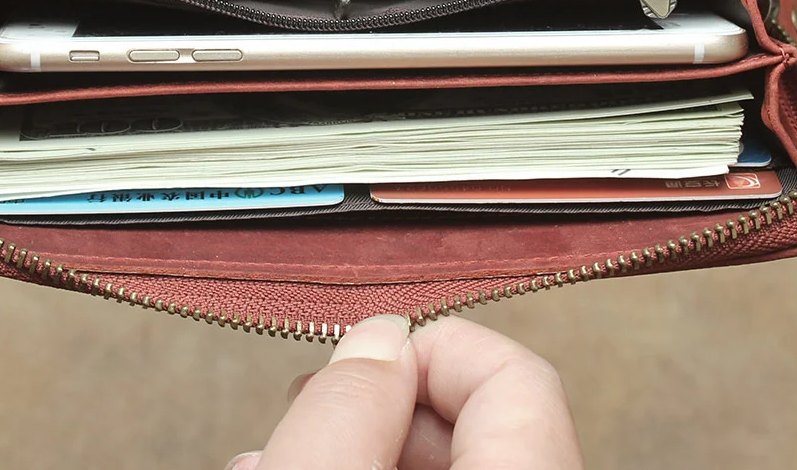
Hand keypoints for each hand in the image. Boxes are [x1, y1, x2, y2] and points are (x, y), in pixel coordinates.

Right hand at [224, 313, 583, 469]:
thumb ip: (347, 412)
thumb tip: (374, 339)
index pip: (515, 378)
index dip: (426, 349)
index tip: (359, 362)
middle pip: (475, 421)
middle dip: (378, 403)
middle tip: (306, 411)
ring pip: (444, 467)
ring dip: (361, 446)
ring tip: (281, 454)